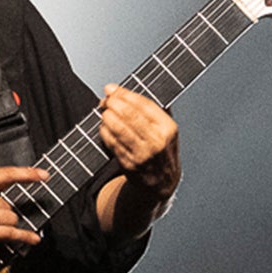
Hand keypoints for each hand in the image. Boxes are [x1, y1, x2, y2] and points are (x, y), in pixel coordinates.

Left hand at [99, 84, 179, 198]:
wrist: (161, 183)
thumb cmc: (162, 151)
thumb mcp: (168, 131)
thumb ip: (157, 110)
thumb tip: (131, 90)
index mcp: (168, 128)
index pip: (144, 105)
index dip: (124, 94)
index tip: (112, 88)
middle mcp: (157, 141)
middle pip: (130, 115)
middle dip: (113, 103)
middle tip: (105, 99)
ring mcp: (143, 154)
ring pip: (119, 128)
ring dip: (107, 116)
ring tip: (103, 111)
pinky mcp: (129, 164)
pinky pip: (112, 143)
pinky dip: (104, 131)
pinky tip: (103, 126)